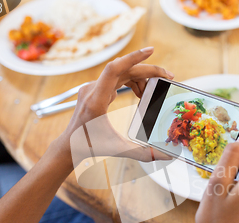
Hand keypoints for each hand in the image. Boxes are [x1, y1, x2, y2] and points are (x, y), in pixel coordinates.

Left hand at [57, 47, 173, 166]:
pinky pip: (115, 78)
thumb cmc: (90, 147)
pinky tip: (140, 93)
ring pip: (121, 72)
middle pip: (124, 69)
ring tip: (153, 91)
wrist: (69, 144)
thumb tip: (167, 156)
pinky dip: (131, 81)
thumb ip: (143, 153)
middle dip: (148, 71)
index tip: (151, 50)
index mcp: (96, 100)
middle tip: (169, 76)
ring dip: (141, 77)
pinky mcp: (93, 89)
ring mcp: (91, 87)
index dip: (134, 57)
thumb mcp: (118, 150)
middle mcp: (92, 89)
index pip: (114, 68)